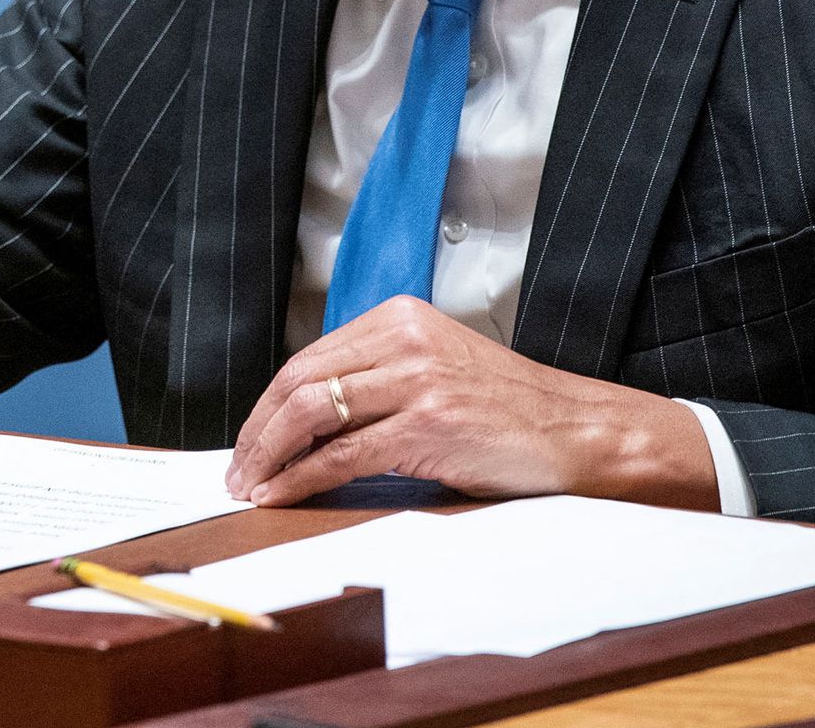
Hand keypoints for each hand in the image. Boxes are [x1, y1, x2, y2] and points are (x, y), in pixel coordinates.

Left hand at [223, 296, 716, 509]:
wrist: (578, 432)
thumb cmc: (509, 413)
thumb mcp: (437, 371)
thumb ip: (378, 381)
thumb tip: (304, 424)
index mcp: (399, 318)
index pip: (308, 358)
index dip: (267, 404)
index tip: (249, 440)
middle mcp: (403, 339)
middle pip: (298, 381)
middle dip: (257, 432)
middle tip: (237, 470)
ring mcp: (415, 379)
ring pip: (310, 414)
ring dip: (269, 457)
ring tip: (250, 487)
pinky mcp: (427, 423)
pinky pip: (341, 454)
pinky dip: (302, 478)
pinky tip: (283, 495)